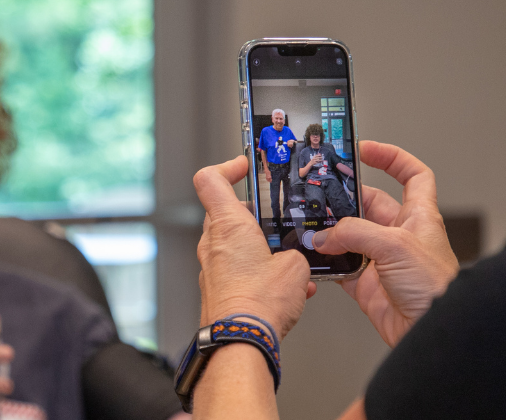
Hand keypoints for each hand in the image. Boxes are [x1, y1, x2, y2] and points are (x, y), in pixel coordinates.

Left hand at [193, 156, 314, 335]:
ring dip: (258, 247)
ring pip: (232, 244)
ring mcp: (211, 268)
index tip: (244, 166)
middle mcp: (213, 244)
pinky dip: (257, 273)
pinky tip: (285, 288)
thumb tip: (294, 259)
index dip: (227, 167)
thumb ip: (295, 253)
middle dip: (252, 215)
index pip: (210, 180)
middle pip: (225, 213)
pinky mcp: (216, 289)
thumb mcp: (295, 266)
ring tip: (286, 259)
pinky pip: (236, 272)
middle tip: (274, 218)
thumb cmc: (259, 303)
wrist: (242, 340)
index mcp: (228, 225)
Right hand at [312, 141, 458, 346]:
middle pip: (368, 205)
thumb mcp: (396, 246)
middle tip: (319, 192)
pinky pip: (340, 267)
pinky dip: (325, 263)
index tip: (366, 149)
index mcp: (418, 216)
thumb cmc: (436, 288)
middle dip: (343, 199)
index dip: (392, 158)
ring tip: (310, 226)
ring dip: (329, 233)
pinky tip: (313, 258)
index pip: (412, 175)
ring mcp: (382, 259)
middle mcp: (400, 235)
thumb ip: (355, 234)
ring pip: (349, 236)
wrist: (432, 331)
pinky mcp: (367, 284)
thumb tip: (324, 235)